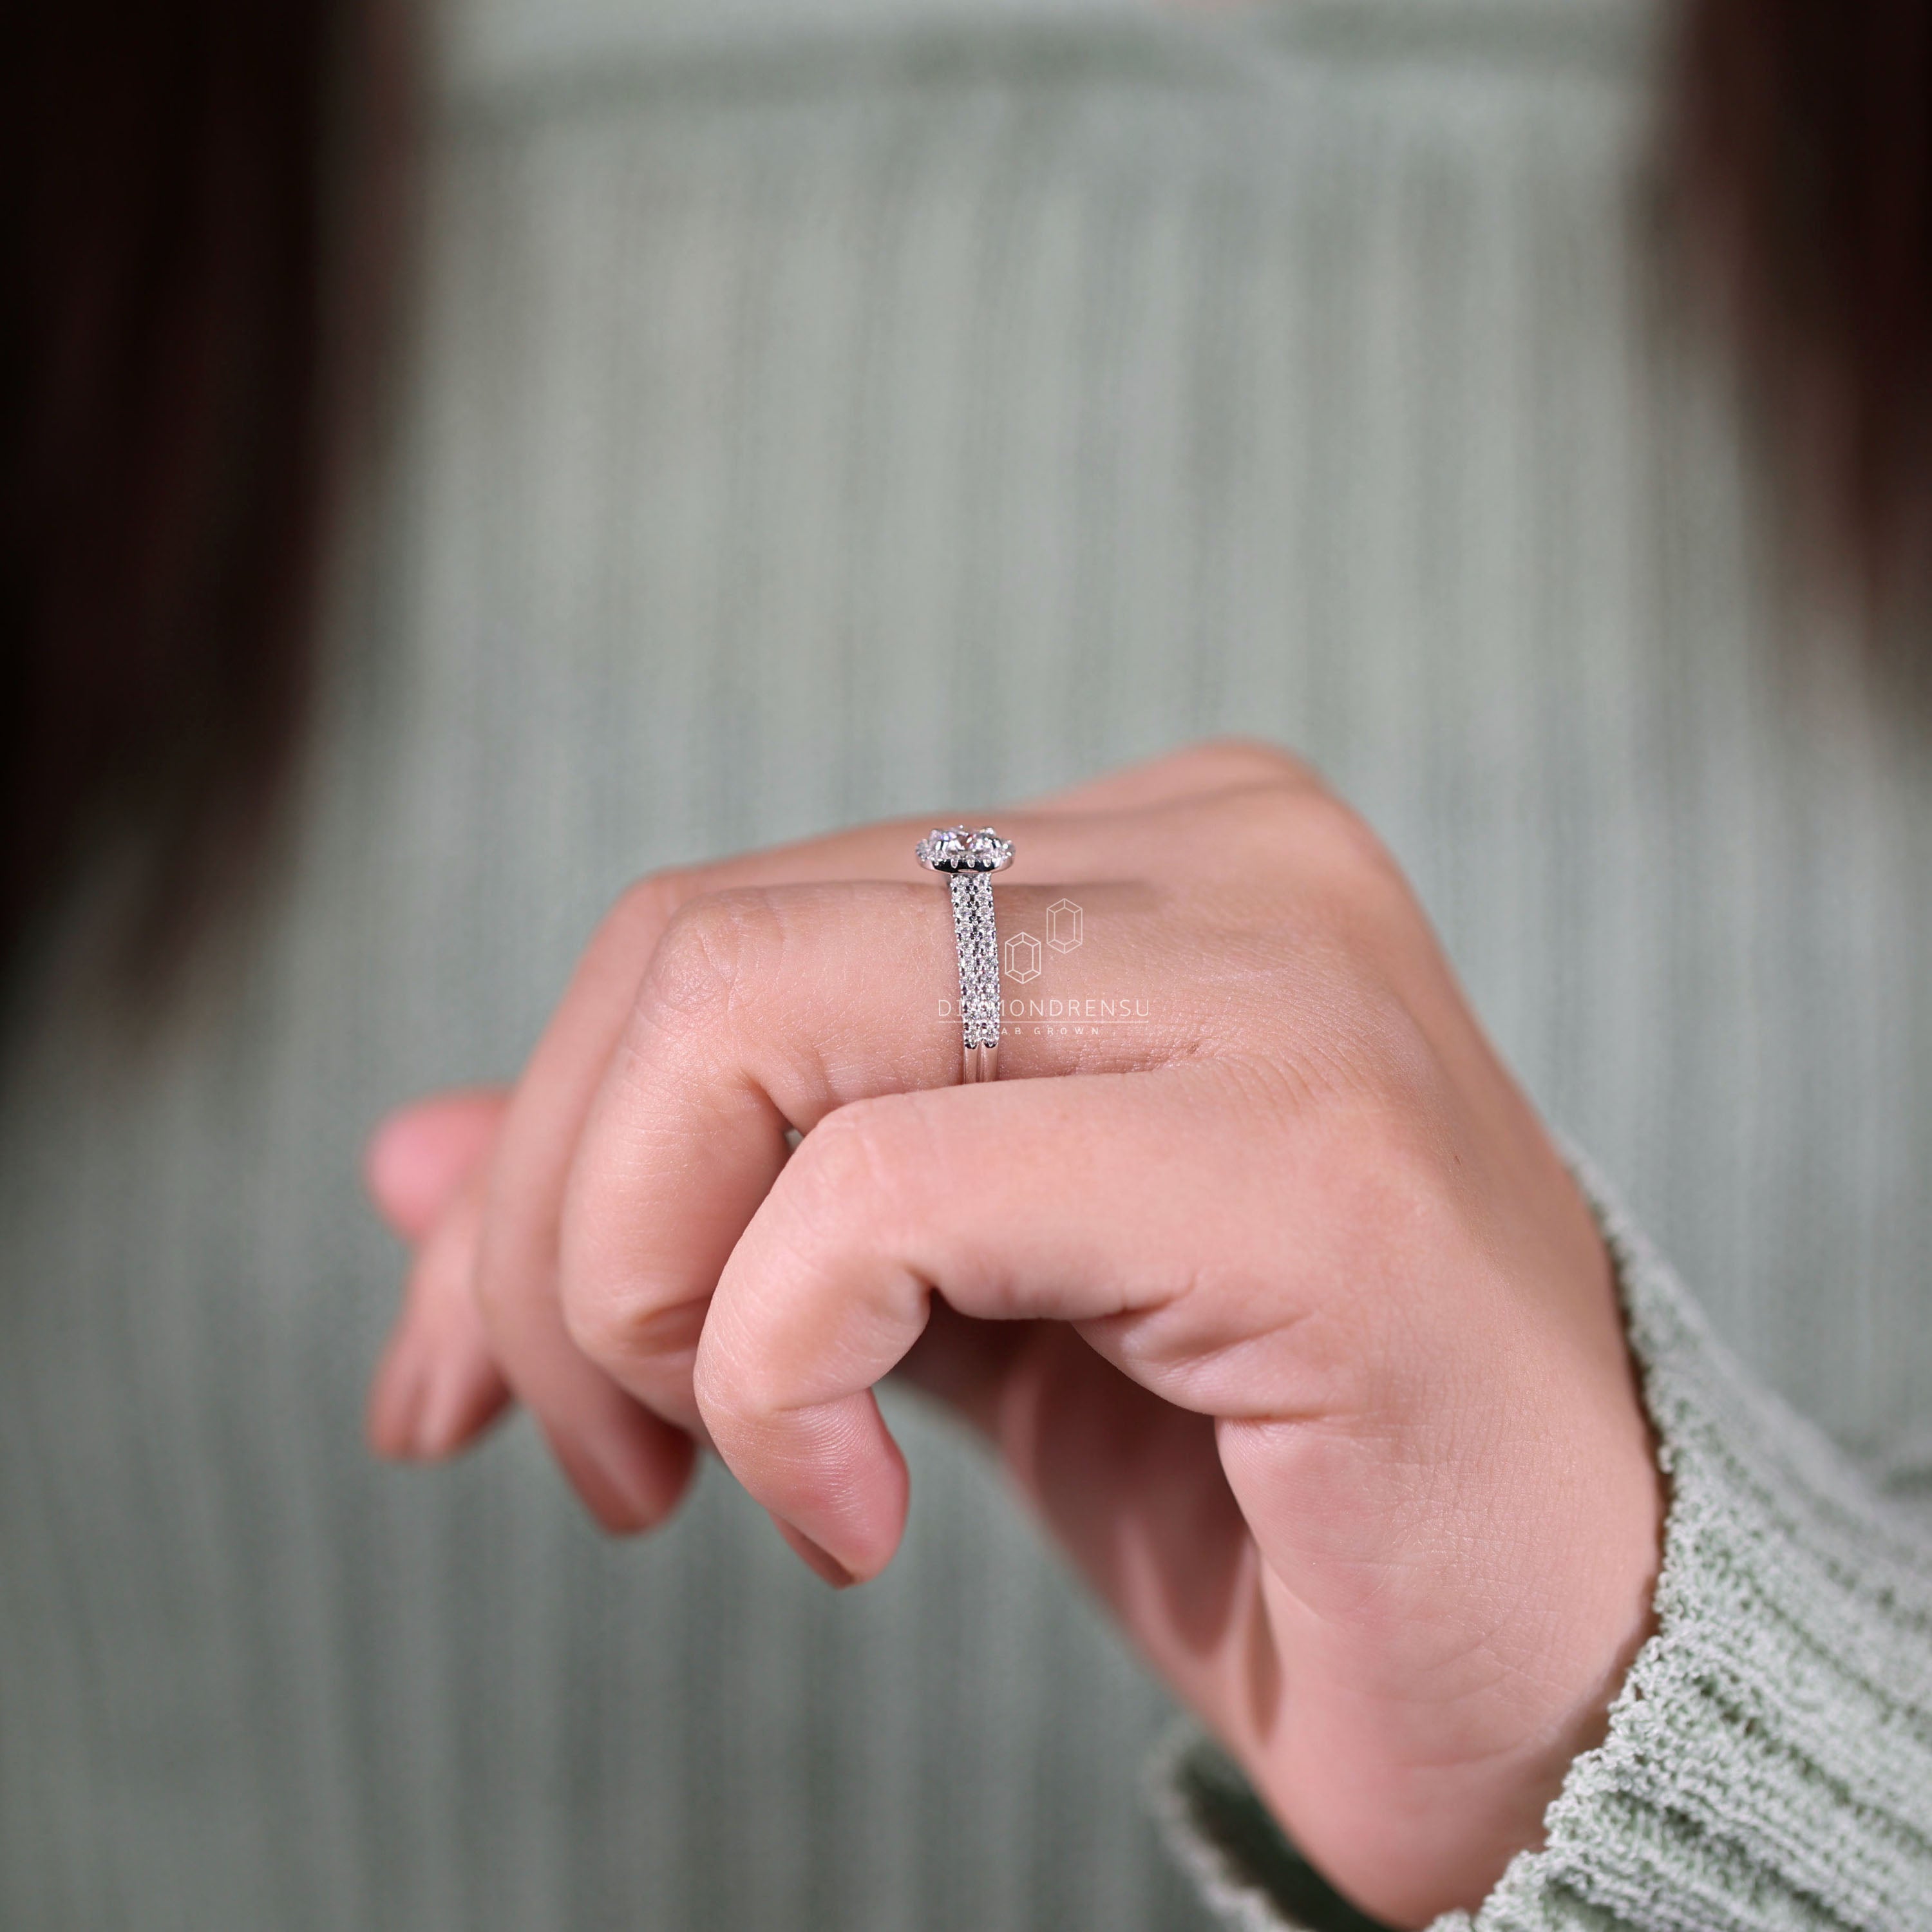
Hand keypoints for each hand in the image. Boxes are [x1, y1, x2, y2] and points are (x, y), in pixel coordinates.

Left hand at [365, 740, 1660, 1926]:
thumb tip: (407, 1159)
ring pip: (749, 1023)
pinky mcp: (1307, 1154)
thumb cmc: (1250, 1469)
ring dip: (638, 1299)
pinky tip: (853, 1520)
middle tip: (600, 1460)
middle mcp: (1221, 859)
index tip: (485, 1384)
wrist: (1548, 1661)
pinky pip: (880, 1195)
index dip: (544, 1156)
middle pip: (697, 953)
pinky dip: (775, 1374)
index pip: (721, 929)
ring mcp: (1277, 978)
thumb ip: (697, 1199)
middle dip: (554, 1233)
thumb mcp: (919, 1301)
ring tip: (733, 1491)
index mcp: (1146, 859)